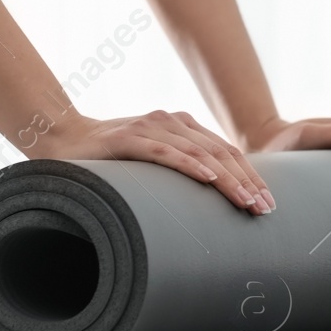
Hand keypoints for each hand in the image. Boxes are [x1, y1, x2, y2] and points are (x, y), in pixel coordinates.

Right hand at [32, 111, 274, 214]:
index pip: (226, 152)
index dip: (250, 176)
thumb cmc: (111, 158)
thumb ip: (177, 170)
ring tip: (246, 201)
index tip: (268, 203)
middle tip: (265, 209)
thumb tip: (211, 203)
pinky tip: (209, 179)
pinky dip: (189, 165)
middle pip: (220, 153)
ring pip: (200, 154)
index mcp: (182, 126)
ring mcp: (150, 127)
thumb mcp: (152, 163)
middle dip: (247, 182)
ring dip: (227, 180)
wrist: (62, 138)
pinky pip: (165, 152)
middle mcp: (171, 121)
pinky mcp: (128, 138)